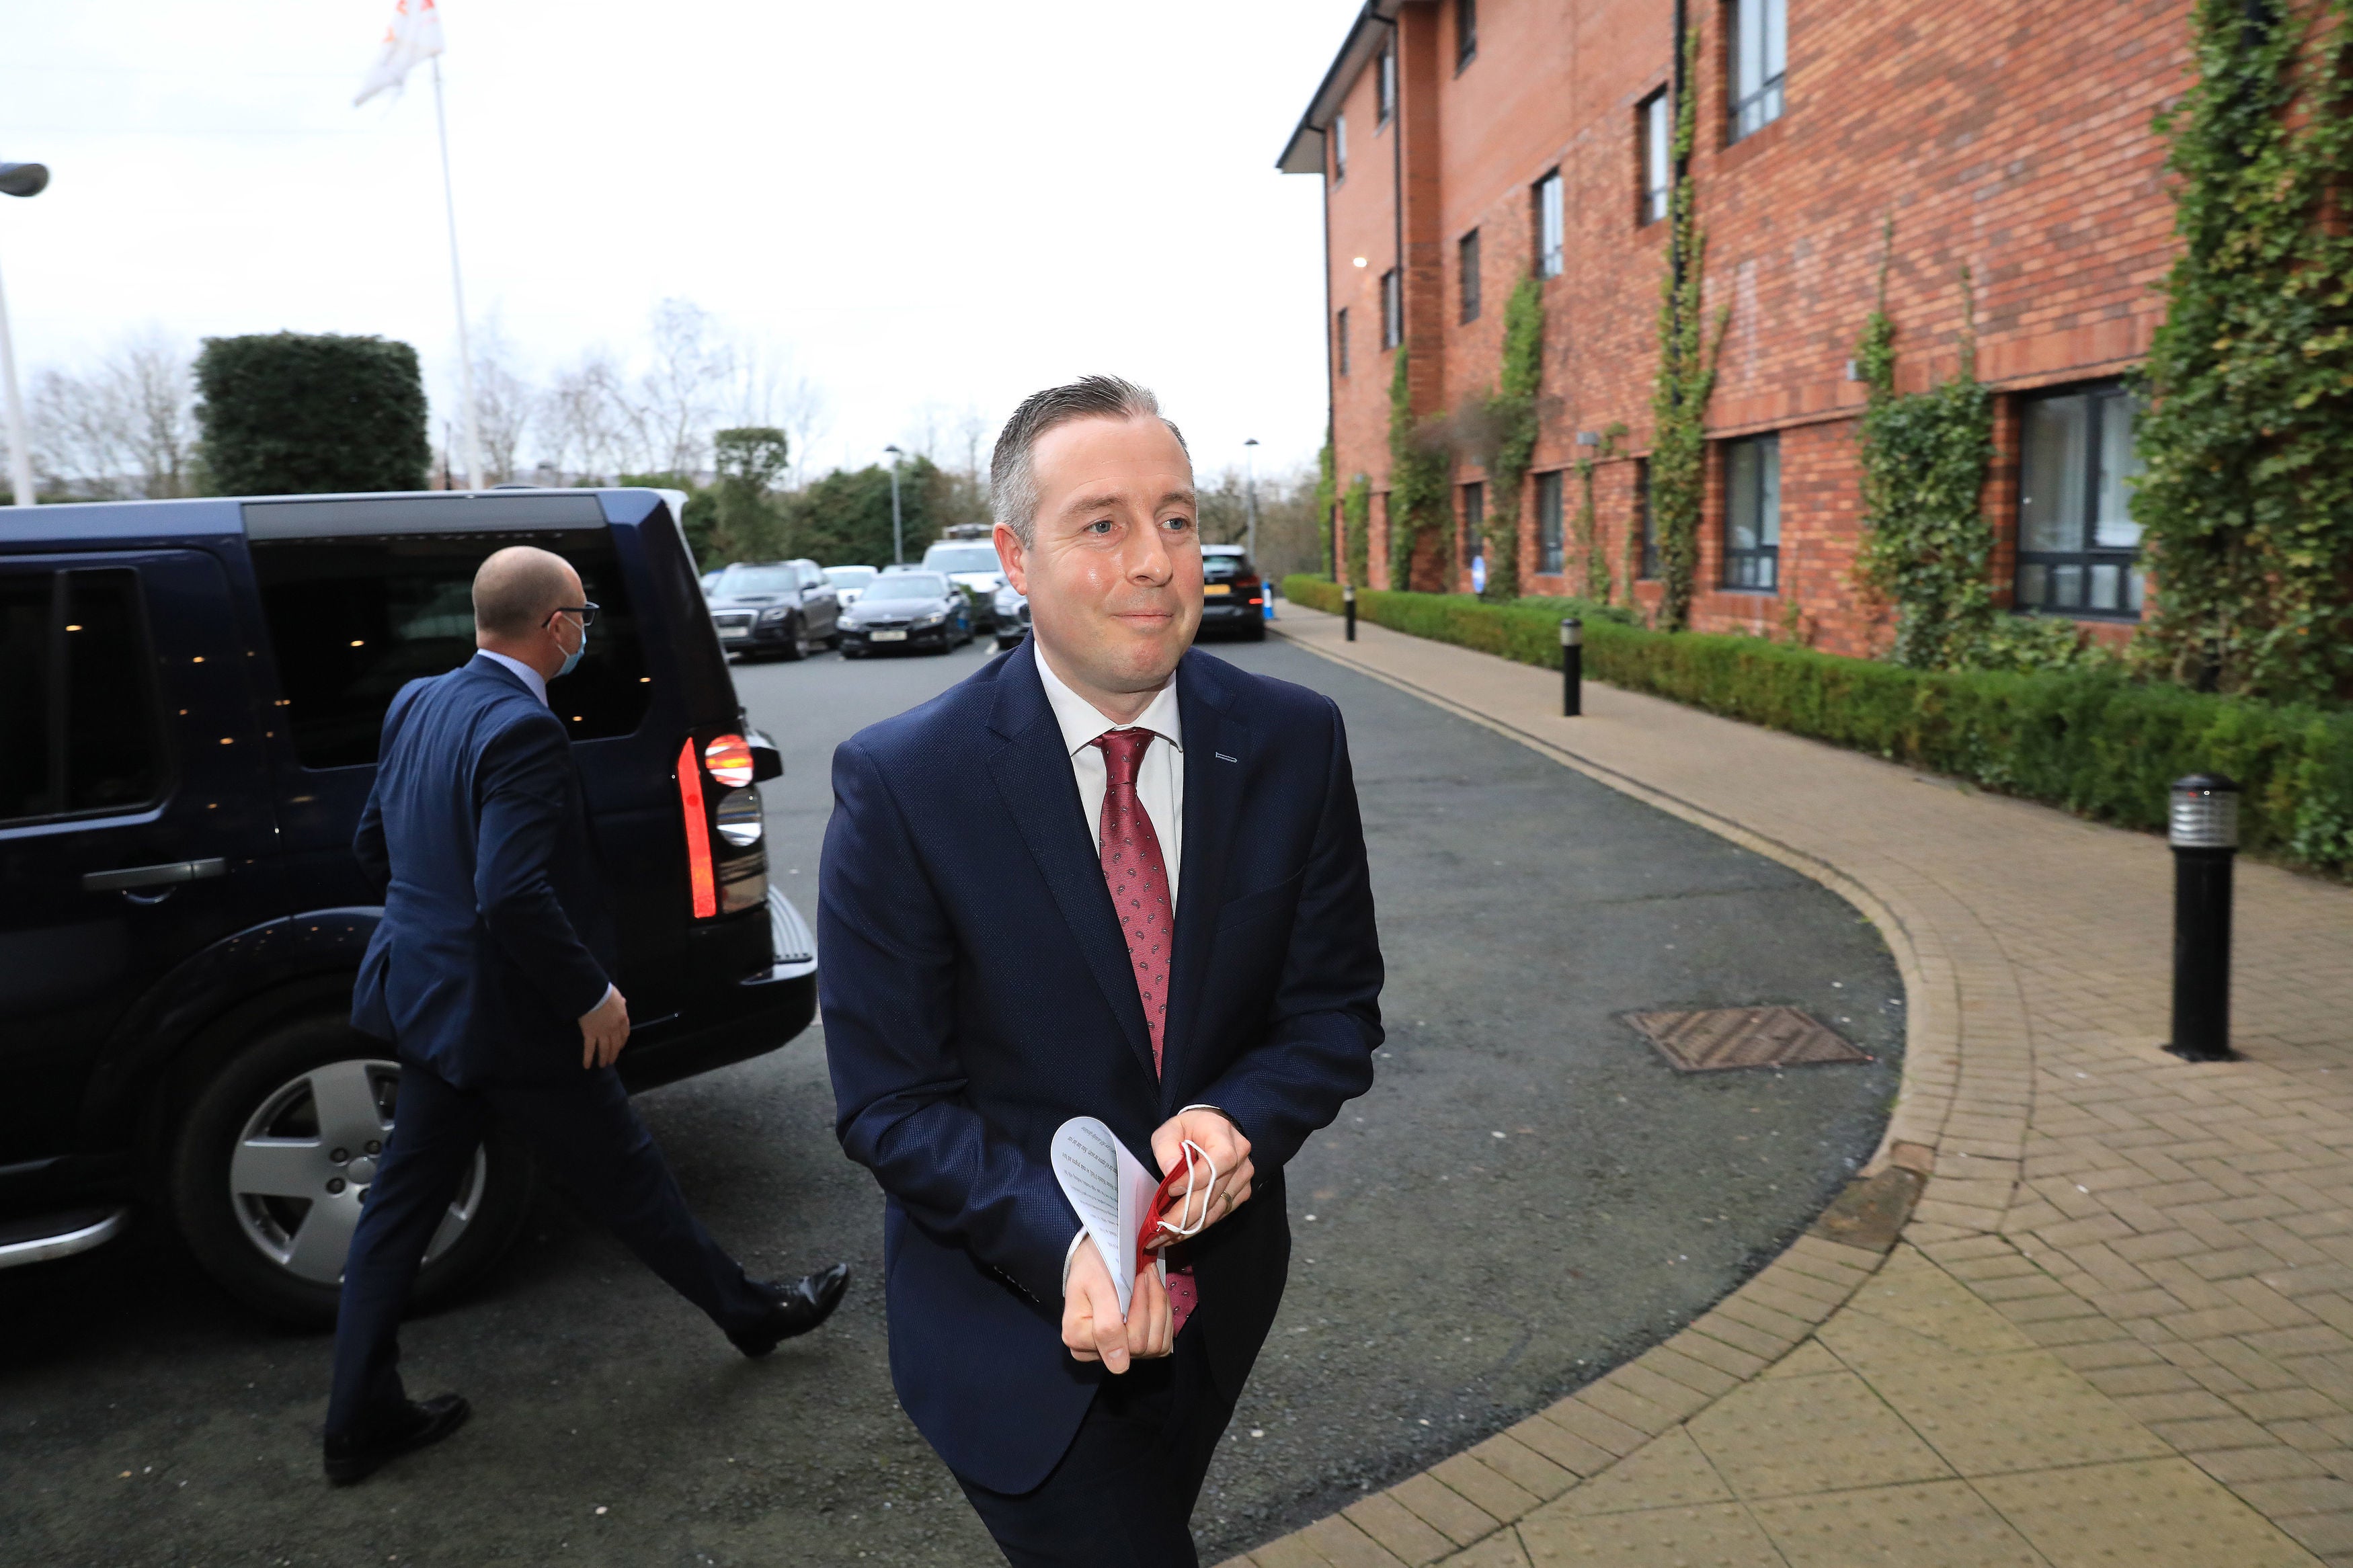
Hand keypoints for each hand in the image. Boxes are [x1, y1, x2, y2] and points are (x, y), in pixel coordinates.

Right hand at [579, 986, 629, 1068]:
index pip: (624, 1034)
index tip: (619, 1047)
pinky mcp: (590, 1034)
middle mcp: (614, 1029)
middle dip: (613, 1054)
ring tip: (602, 1065)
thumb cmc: (605, 992)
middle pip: (615, 1044)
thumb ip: (620, 1001)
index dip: (622, 1042)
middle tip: (610, 1061)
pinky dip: (588, 1058)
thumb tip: (623, 1001)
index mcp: (622, 1019)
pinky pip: (589, 1048)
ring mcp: (602, 1032)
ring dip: (603, 1058)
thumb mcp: (617, 995)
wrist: (594, 994)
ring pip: (604, 1049)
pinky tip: (587, 1066)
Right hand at [1061, 1236, 1171, 1372]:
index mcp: (1078, 1339)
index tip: (1140, 1278)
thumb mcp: (1096, 1286)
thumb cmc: (1092, 1266)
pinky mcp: (1135, 1349)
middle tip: (1147, 1274)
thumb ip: (1106, 1326)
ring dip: (1159, 1309)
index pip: (1123, 1341)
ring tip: (1151, 1281)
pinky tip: (1155, 1297)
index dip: (1139, 1310)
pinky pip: (1162, 1344)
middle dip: (1151, 1305)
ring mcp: (1117, 1352)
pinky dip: (1164, 1317)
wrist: (1097, 1258)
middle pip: (1141, 1345)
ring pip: (1156, 1346)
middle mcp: (1095, 1353)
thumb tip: (1119, 1366)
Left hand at [1148, 1108, 1252, 1241]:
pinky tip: (1179, 1231)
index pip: (1218, 1162)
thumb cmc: (1189, 1129)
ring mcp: (1243, 1178)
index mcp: (1225, 1137)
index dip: (1195, 1180)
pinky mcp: (1241, 1193)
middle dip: (1184, 1215)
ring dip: (1189, 1226)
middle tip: (1159, 1230)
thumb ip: (1166, 1147)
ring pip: (1216, 1209)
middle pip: (1214, 1193)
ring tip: (1164, 1236)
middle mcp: (1241, 1159)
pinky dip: (1199, 1224)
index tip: (1171, 1190)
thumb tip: (1171, 1171)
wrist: (1212, 1129)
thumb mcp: (1171, 1129)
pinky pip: (1220, 1213)